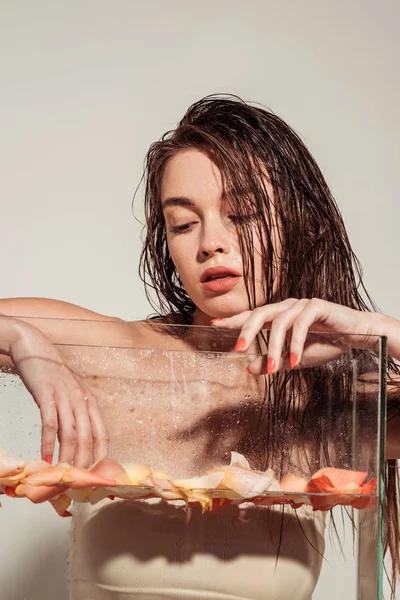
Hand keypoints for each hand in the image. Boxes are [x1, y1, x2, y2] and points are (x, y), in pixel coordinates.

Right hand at [9, 320, 108, 466]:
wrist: (35, 350)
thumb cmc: (53, 376)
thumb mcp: (71, 394)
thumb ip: (76, 415)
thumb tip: (78, 443)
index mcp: (90, 401)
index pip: (103, 434)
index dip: (102, 456)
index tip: (98, 474)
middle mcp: (82, 399)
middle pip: (88, 438)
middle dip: (83, 462)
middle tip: (77, 482)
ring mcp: (65, 396)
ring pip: (71, 433)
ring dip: (67, 456)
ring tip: (62, 474)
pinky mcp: (47, 394)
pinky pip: (50, 423)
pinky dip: (49, 443)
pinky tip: (45, 456)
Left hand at [212, 298, 380, 373]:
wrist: (357, 336)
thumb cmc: (326, 344)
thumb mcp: (293, 359)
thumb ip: (272, 361)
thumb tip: (247, 367)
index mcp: (279, 316)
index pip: (252, 316)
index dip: (233, 320)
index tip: (214, 324)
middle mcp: (287, 307)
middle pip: (260, 314)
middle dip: (246, 330)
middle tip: (238, 349)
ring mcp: (301, 304)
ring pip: (280, 324)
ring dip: (276, 348)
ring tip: (275, 368)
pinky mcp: (317, 306)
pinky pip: (301, 325)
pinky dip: (296, 344)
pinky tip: (295, 361)